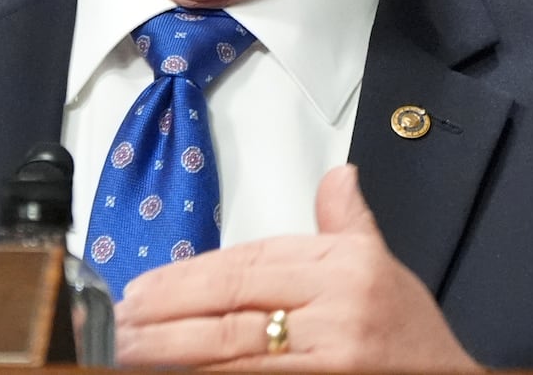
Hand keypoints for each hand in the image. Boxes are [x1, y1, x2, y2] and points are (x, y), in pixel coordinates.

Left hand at [114, 164, 479, 370]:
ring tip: (128, 354)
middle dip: (165, 320)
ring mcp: (330, 361)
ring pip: (233, 357)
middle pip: (232, 312)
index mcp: (346, 268)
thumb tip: (336, 177)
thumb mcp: (383, 265)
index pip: (248, 266)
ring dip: (174, 356)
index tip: (141, 290)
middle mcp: (338, 312)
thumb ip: (346, 222)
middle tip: (119, 325)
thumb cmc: (413, 339)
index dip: (187, 280)